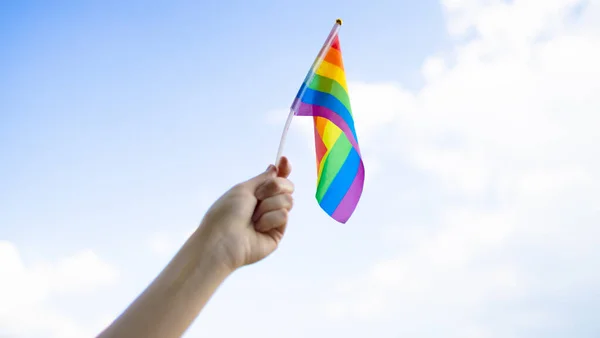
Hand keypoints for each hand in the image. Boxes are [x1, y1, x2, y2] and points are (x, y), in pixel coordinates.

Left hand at [198, 156, 293, 270]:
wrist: (223, 240)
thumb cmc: (226, 213)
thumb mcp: (244, 188)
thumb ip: (263, 179)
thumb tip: (274, 169)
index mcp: (256, 193)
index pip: (276, 178)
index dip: (283, 169)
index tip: (284, 161)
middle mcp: (266, 205)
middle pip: (287, 187)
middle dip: (275, 186)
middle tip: (259, 195)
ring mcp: (272, 219)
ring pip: (288, 200)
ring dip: (268, 205)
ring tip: (253, 218)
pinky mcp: (277, 232)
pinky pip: (283, 215)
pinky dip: (269, 219)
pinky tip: (257, 228)